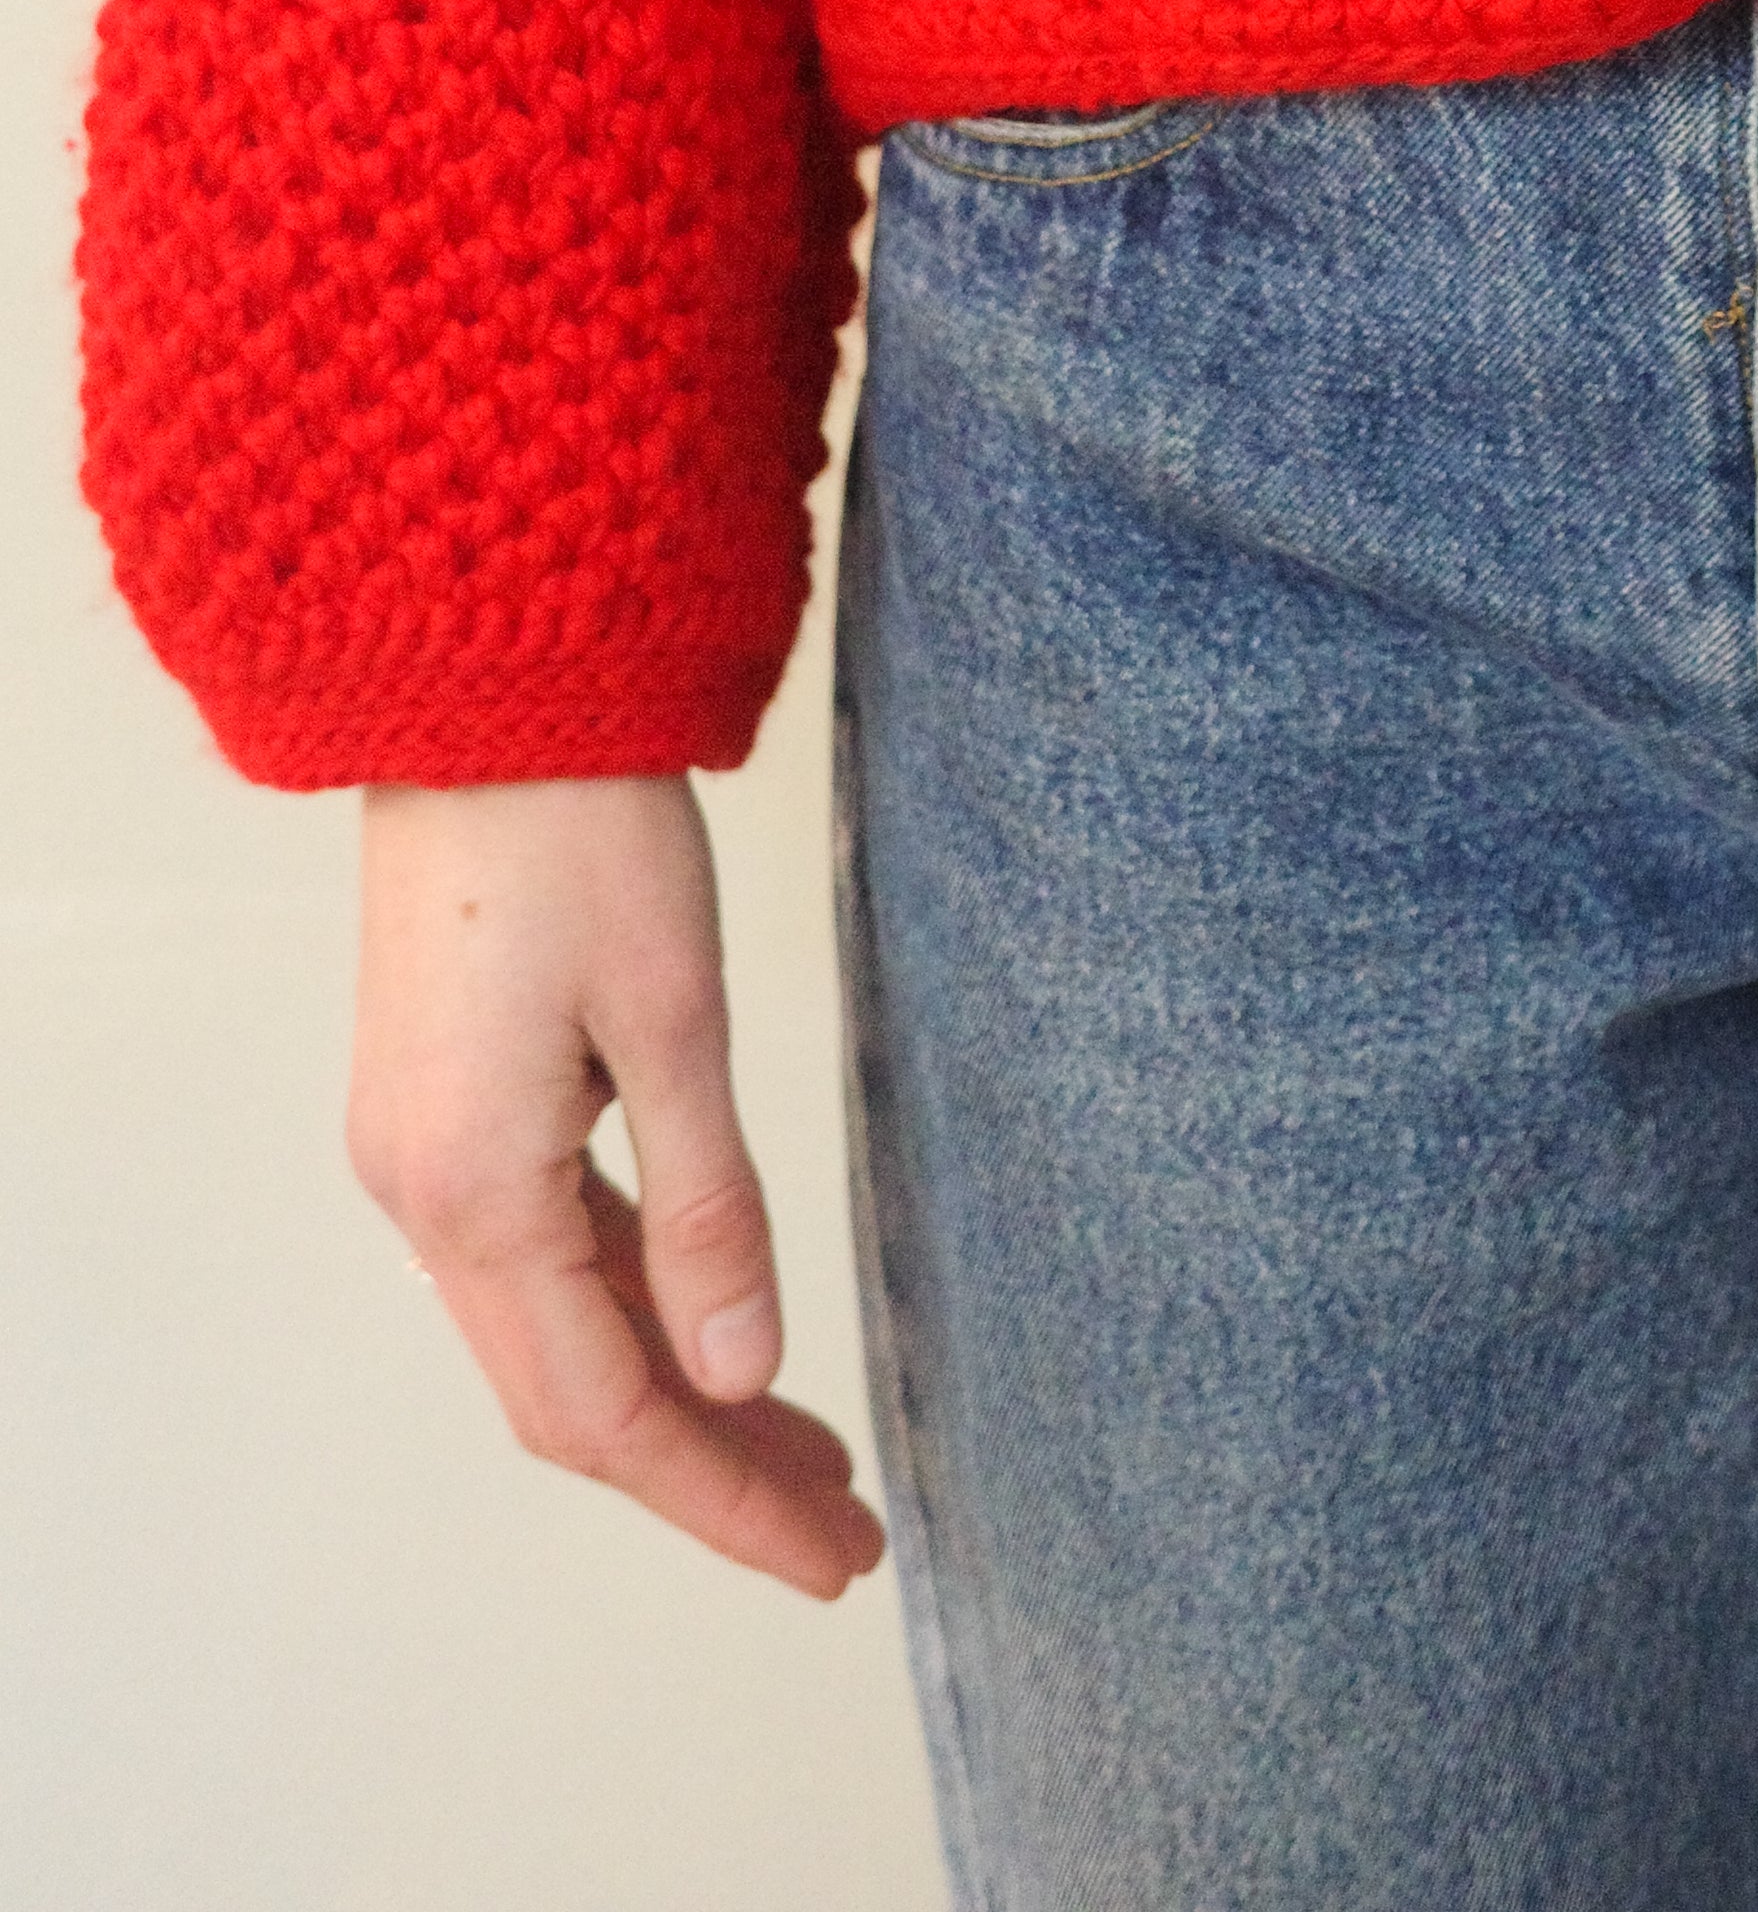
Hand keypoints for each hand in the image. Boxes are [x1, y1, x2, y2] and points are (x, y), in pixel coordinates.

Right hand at [349, 774, 885, 1601]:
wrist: (478, 695)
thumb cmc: (580, 828)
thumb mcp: (672, 1017)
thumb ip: (707, 1210)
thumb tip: (746, 1372)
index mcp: (474, 1192)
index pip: (606, 1414)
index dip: (720, 1499)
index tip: (829, 1556)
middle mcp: (424, 1196)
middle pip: (571, 1396)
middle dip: (706, 1471)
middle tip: (839, 1526)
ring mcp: (423, 1154)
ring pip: (555, 1332)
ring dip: (675, 1397)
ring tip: (805, 1451)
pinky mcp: (446, 1107)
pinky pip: (540, 1255)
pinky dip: (633, 1310)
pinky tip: (713, 1332)